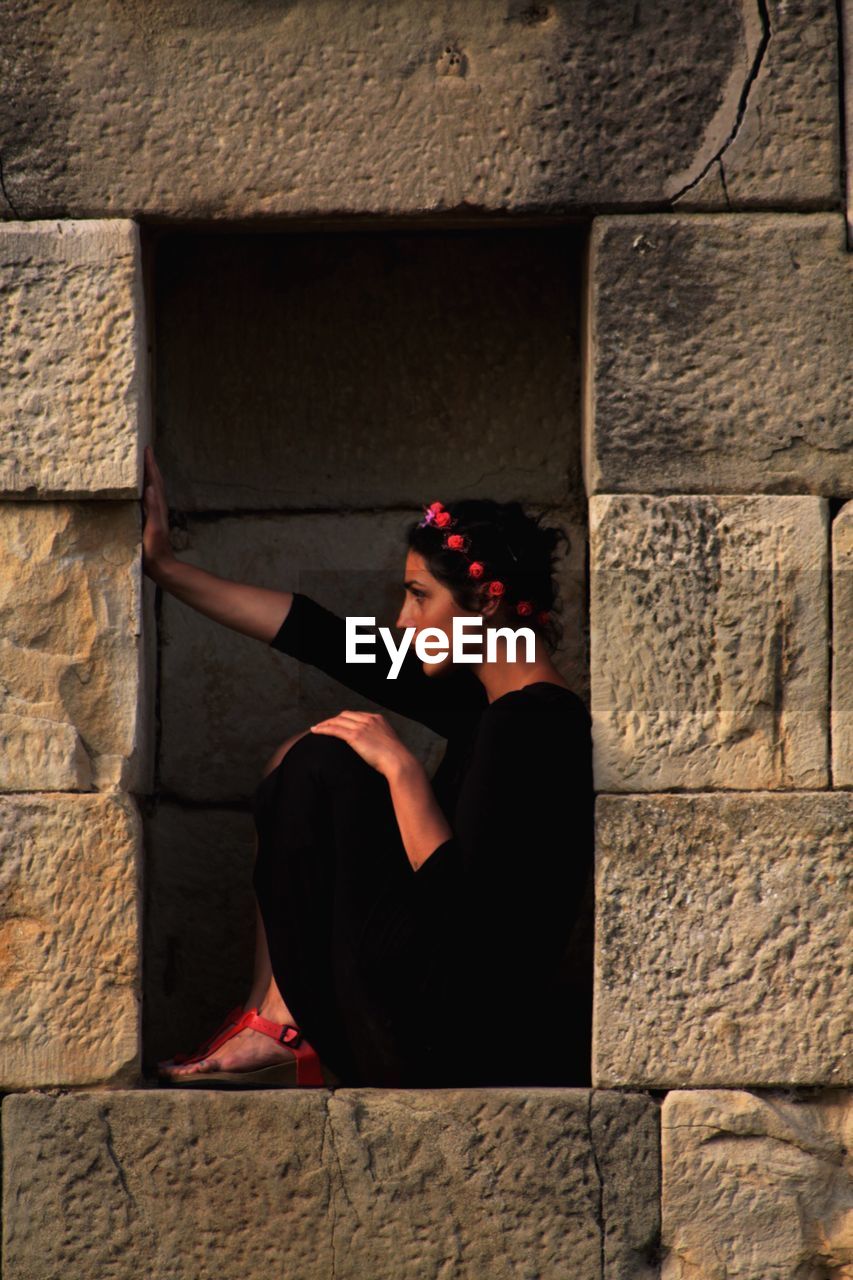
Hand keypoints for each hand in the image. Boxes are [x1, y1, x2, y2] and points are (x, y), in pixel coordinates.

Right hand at [141, 445, 176, 581]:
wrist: (161, 566)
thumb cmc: (156, 549)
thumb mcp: (154, 529)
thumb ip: (153, 509)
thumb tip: (150, 488)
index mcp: (157, 506)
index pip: (154, 480)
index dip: (151, 464)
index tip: (147, 448)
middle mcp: (156, 507)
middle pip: (153, 481)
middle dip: (148, 465)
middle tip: (142, 450)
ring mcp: (153, 513)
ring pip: (149, 488)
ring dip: (145, 475)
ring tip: (137, 464)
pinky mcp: (148, 520)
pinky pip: (144, 499)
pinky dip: (140, 489)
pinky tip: (134, 490)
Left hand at [309, 711, 414, 778]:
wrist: (398, 762)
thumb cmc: (395, 758)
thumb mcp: (388, 744)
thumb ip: (379, 740)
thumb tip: (374, 748)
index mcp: (377, 719)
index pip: (356, 714)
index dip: (343, 719)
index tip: (336, 724)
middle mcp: (369, 719)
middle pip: (344, 715)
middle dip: (332, 719)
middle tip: (323, 726)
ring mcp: (362, 727)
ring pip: (337, 721)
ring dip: (324, 724)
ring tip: (315, 728)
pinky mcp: (356, 736)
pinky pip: (334, 729)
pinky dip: (323, 729)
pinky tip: (315, 731)